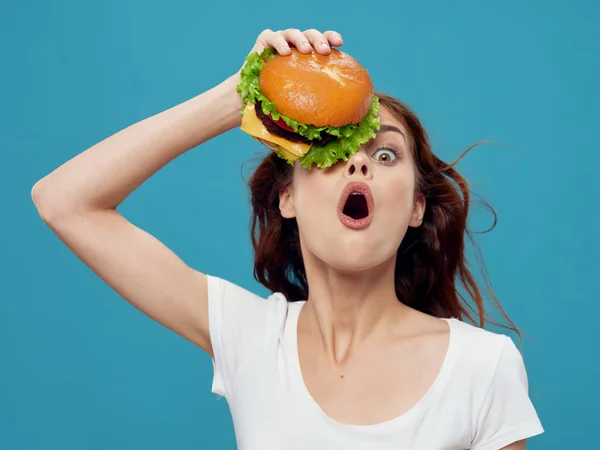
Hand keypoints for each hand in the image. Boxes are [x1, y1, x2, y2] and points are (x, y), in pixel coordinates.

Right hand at [227, 28, 342, 121]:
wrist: (244, 101)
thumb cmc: (270, 108)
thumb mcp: (289, 116)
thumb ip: (301, 128)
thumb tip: (311, 152)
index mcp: (307, 59)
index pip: (323, 43)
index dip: (332, 38)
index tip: (341, 45)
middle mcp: (295, 47)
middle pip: (311, 35)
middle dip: (319, 40)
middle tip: (323, 51)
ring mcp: (279, 43)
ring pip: (294, 33)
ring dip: (302, 39)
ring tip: (305, 50)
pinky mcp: (263, 43)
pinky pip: (272, 37)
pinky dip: (279, 42)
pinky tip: (284, 51)